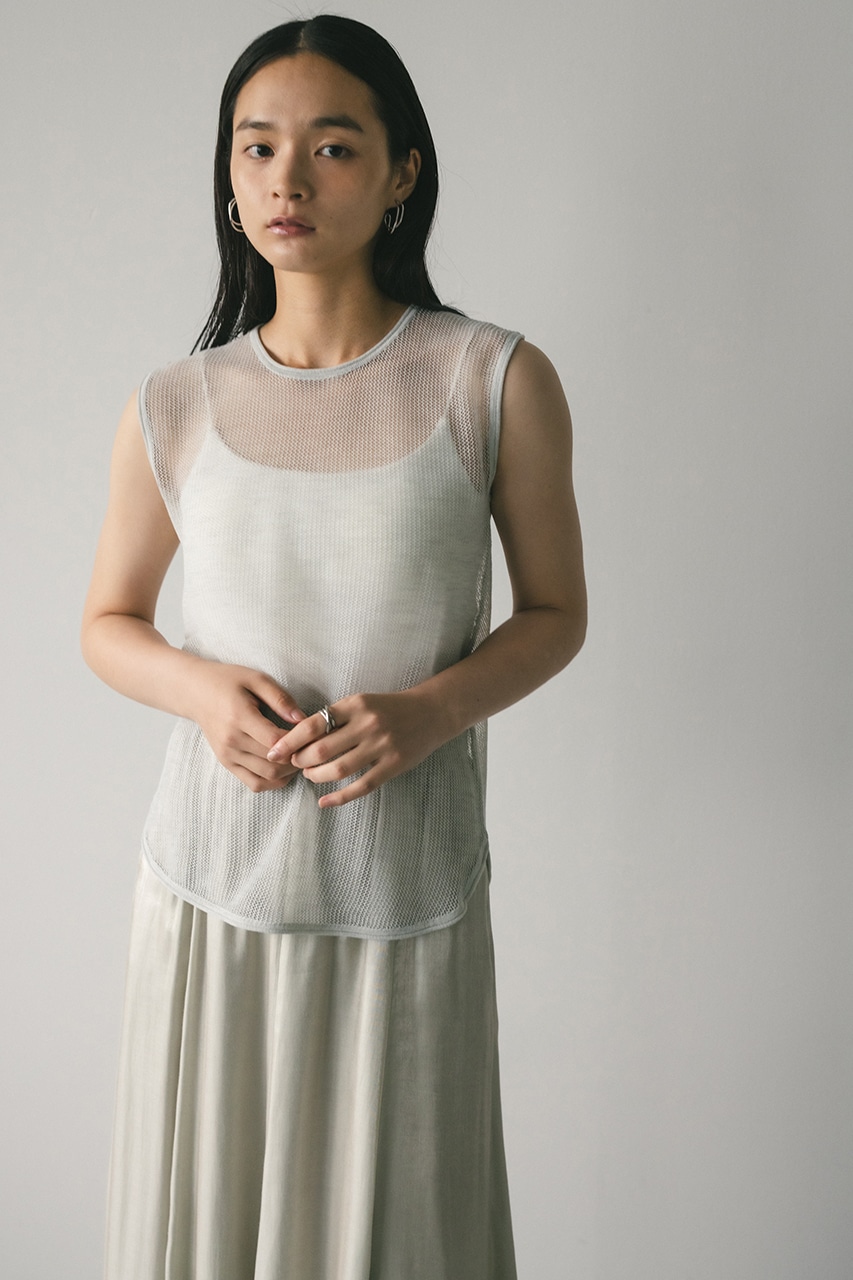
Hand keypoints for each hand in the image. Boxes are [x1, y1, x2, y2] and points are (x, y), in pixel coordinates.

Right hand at [187, 660, 306, 792]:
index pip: (275, 740)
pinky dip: (273, 781)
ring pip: (267, 776)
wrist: (196, 692)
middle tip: (310, 747)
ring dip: (288, 772)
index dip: (297, 741)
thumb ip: (280, 699)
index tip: (310, 733)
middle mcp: (231, 740)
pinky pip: (254, 783)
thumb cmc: (229, 681)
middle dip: (297, 758)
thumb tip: (303, 719)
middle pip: (274, 762)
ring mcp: (227, 755)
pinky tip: (284, 768)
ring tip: (300, 757)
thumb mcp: (256, 679)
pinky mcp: (227, 763)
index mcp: (239, 717)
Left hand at [269, 689, 449, 808]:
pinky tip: (324, 802)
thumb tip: (298, 738)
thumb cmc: (388, 708)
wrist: (431, 712)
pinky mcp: (393, 765)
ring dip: (317, 777)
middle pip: (322, 750)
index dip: (290, 741)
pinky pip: (361, 786)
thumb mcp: (361, 702)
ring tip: (311, 776)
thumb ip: (335, 717)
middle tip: (295, 765)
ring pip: (338, 769)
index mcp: (355, 705)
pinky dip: (339, 797)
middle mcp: (367, 724)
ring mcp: (382, 746)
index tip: (274, 753)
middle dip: (301, 761)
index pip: (313, 725)